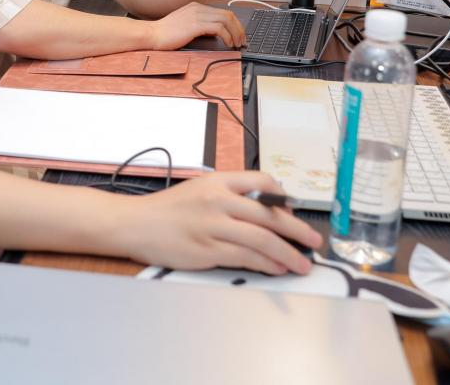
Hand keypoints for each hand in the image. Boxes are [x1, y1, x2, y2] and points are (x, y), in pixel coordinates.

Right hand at [114, 172, 321, 274]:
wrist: (135, 224)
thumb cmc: (167, 209)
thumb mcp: (200, 189)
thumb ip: (229, 195)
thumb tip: (264, 210)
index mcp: (218, 181)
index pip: (262, 183)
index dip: (284, 199)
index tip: (294, 213)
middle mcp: (218, 200)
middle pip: (269, 215)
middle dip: (298, 231)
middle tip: (313, 241)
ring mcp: (213, 225)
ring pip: (262, 239)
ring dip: (287, 253)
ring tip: (301, 264)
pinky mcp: (207, 249)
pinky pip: (246, 257)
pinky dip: (266, 263)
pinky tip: (277, 268)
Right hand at [148, 2, 244, 48]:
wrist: (151, 35)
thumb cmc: (165, 34)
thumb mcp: (184, 26)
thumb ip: (199, 26)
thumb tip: (214, 34)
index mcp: (196, 7)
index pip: (222, 12)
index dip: (234, 24)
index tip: (237, 34)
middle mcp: (198, 8)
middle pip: (228, 14)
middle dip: (239, 28)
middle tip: (242, 40)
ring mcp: (197, 15)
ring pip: (227, 19)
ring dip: (236, 33)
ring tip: (237, 43)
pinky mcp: (196, 24)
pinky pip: (219, 28)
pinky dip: (227, 36)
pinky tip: (228, 43)